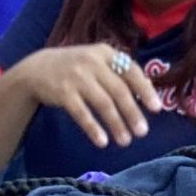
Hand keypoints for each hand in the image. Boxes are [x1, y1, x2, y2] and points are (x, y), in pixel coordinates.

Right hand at [15, 44, 161, 150]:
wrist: (38, 68)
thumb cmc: (77, 67)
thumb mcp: (98, 62)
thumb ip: (120, 72)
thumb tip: (148, 91)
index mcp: (106, 53)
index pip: (131, 71)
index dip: (145, 90)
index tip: (157, 109)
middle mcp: (92, 62)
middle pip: (118, 90)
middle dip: (132, 112)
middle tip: (142, 132)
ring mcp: (77, 76)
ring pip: (102, 103)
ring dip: (116, 124)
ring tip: (125, 141)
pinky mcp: (63, 92)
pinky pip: (81, 113)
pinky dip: (93, 127)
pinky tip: (102, 142)